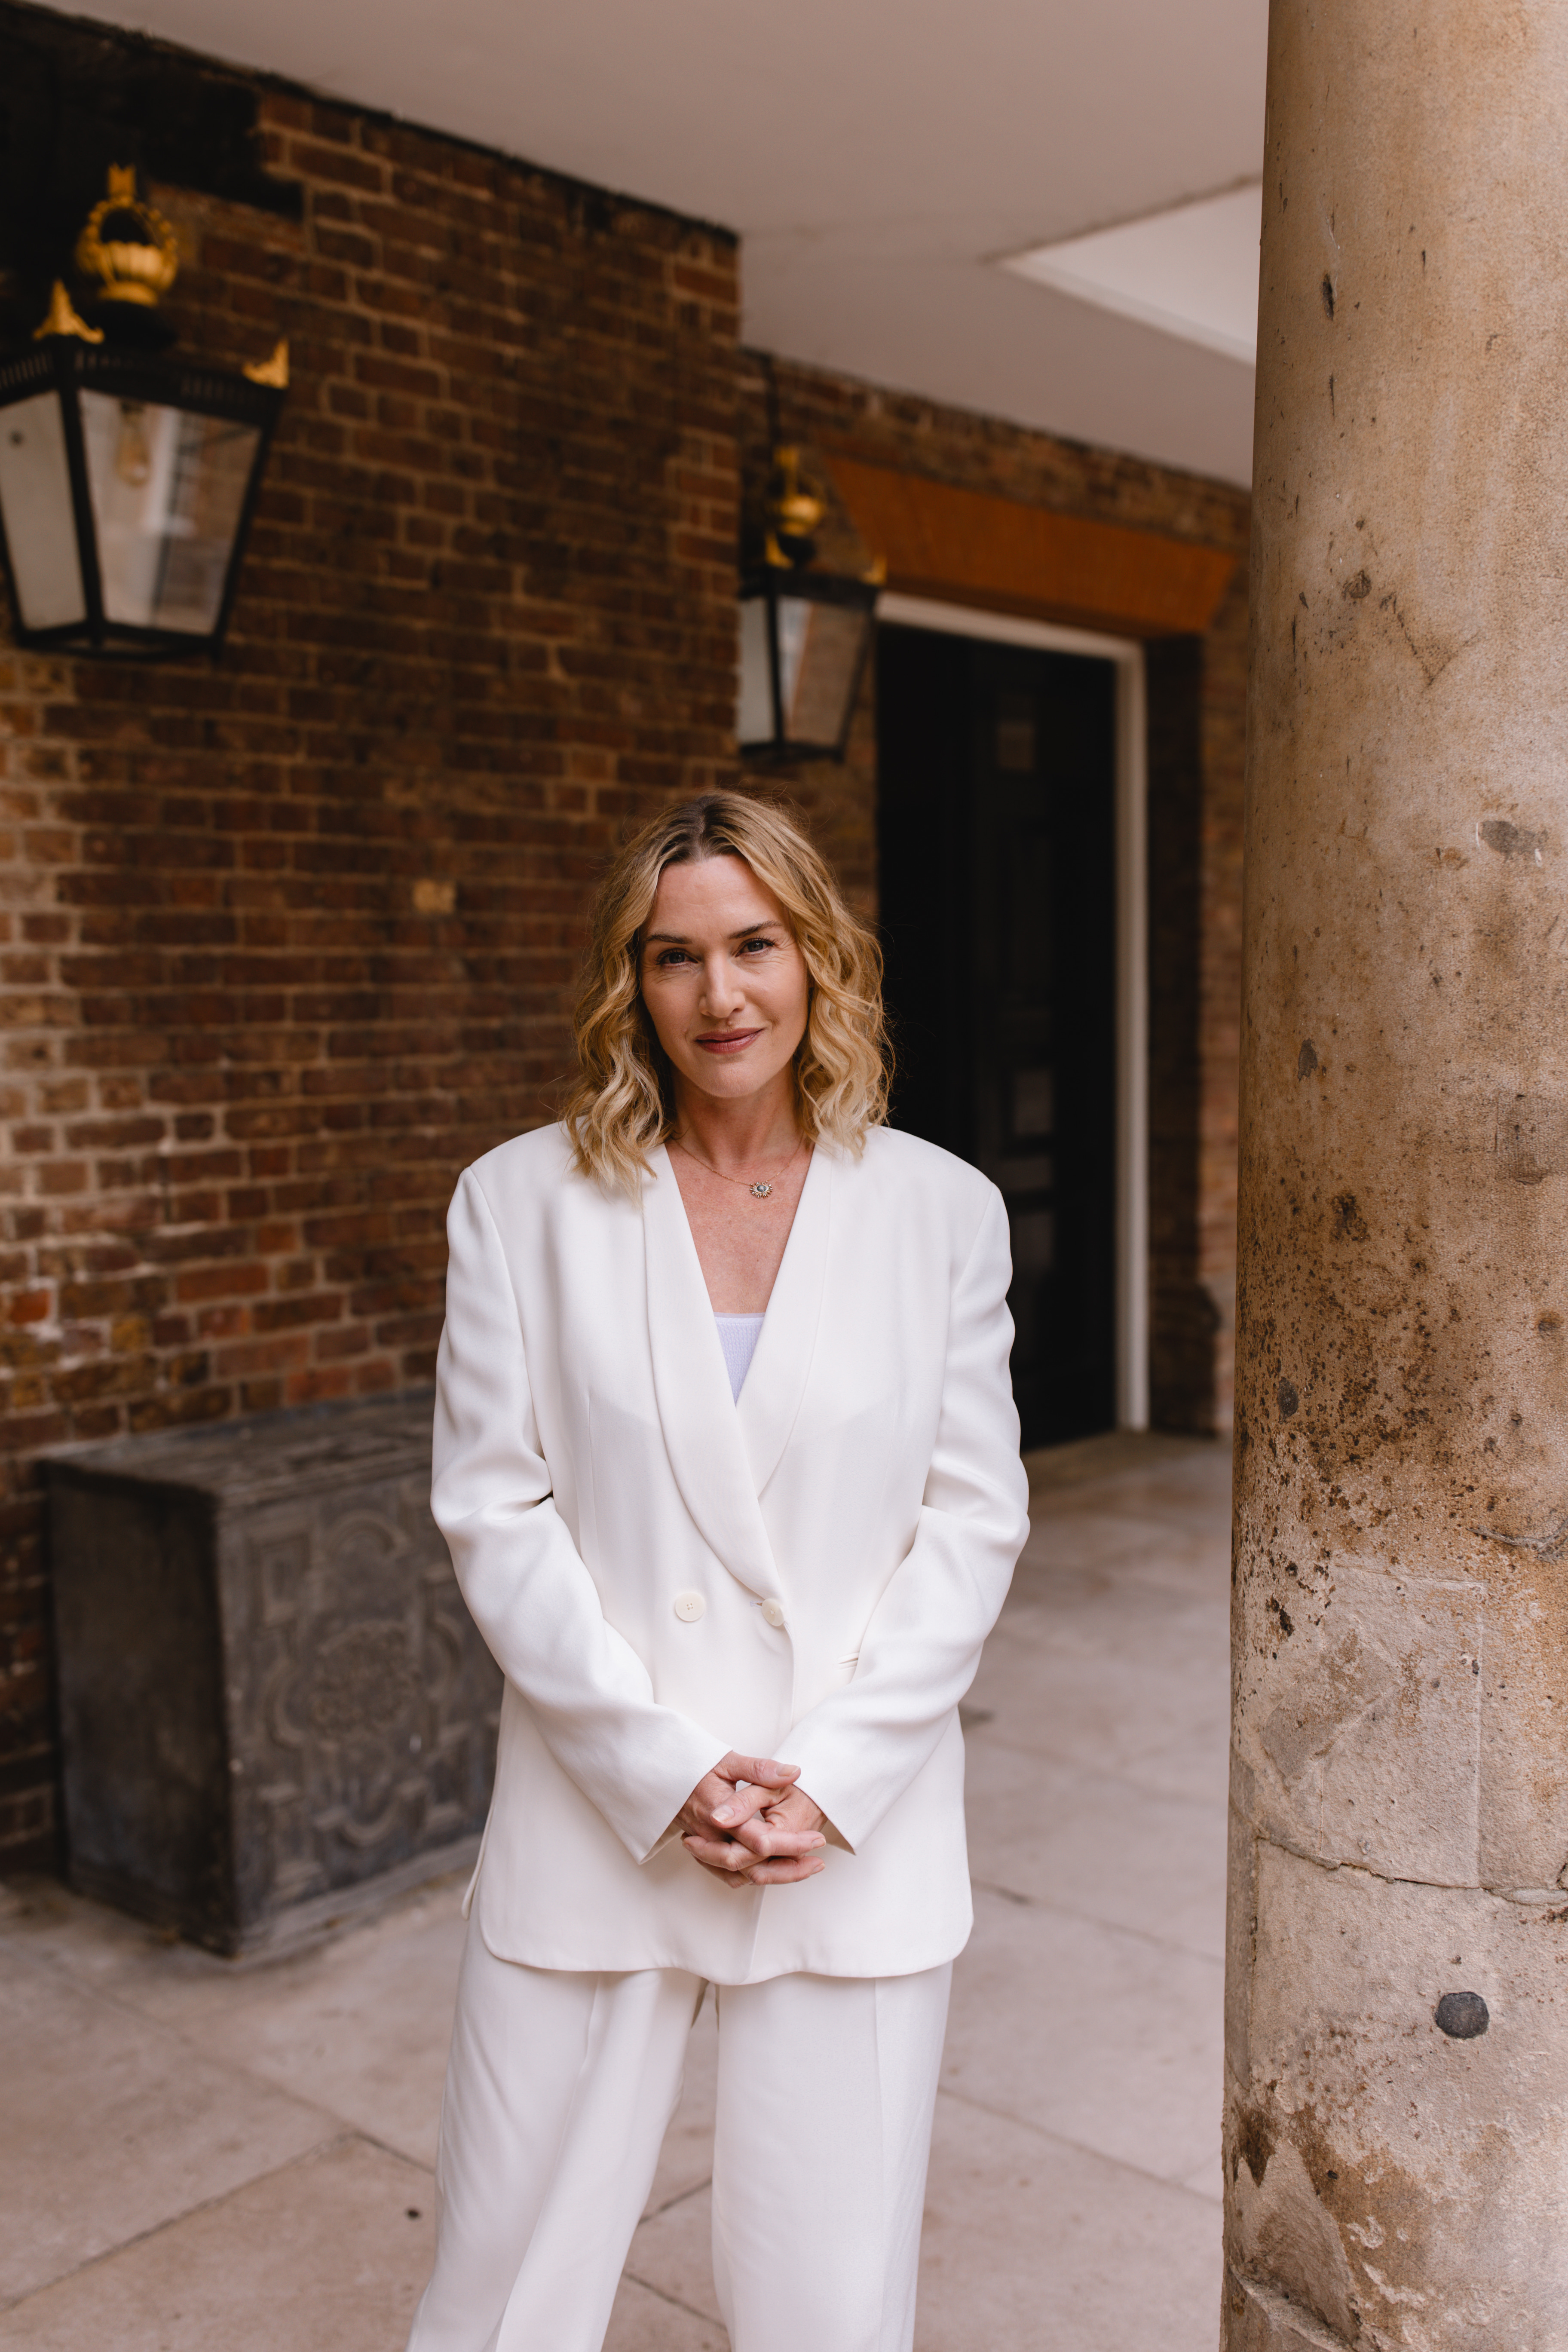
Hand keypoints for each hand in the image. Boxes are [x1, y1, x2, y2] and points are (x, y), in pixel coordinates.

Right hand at [677, 1753, 825, 1888]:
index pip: (760, 1840)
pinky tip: (774, 1868)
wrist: (663, 1776)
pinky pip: (728, 1875)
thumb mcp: (728, 1760)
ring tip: (805, 1869)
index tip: (816, 1840)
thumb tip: (792, 1772)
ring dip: (775, 1876)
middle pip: (753, 1866)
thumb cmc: (695, 1766)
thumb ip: (760, 1769)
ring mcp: (706, 1847)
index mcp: (719, 1814)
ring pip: (742, 1875)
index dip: (791, 1843)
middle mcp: (711, 1836)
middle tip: (818, 1863)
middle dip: (788, 1869)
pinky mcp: (704, 1852)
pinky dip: (753, 1876)